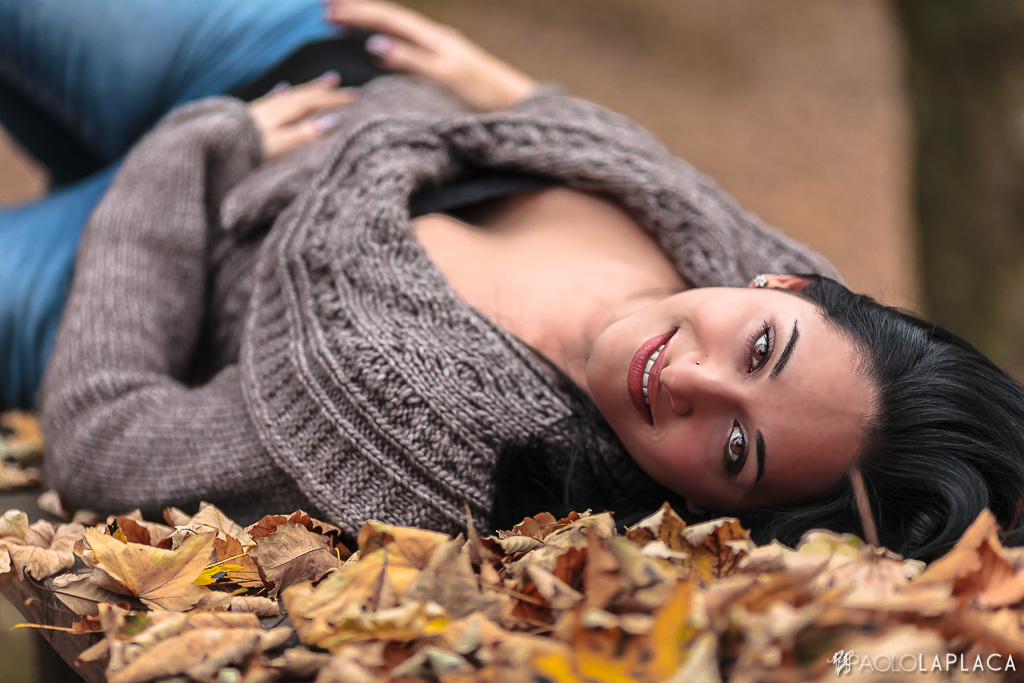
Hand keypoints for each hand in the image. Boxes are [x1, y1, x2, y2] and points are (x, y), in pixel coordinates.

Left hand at [248, 73, 356, 158]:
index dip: (332, 99)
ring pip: (284, 97)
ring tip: (316, 83)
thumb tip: (333, 121)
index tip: (354, 97)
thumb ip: (303, 134)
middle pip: (298, 96)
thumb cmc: (242, 154)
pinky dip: (276, 95)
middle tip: (338, 81)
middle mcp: (267, 112)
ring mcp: (254, 115)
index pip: (309, 103)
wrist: (205, 151)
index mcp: (277, 117)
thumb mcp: (278, 147)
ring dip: (302, 90)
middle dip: (319, 90)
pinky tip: (280, 89)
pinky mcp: (242, 120)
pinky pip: (266, 102)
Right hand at [324, 0, 537, 110]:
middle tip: (327, 12)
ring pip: (398, 30)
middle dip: (359, 13)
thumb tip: (374, 45)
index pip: (389, 19)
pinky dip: (387, 40)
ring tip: (344, 21)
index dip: (359, 14)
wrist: (515, 104)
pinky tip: (378, 47)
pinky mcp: (443, 64)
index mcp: (434, 37)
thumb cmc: (484, 93)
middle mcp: (435, 38)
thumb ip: (411, 60)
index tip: (329, 12)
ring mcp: (440, 50)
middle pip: (391, 19)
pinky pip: (408, 45)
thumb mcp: (446, 76)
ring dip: (371, 24)